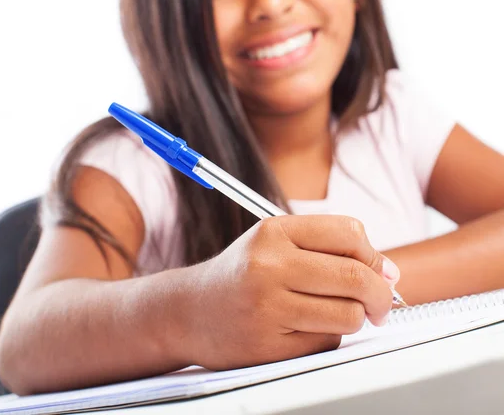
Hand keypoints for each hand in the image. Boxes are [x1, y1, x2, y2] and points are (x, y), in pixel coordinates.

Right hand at [179, 215, 397, 369]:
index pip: (349, 232)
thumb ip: (327, 249)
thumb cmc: (240, 273)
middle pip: (357, 277)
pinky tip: (304, 328)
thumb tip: (389, 272)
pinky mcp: (269, 345)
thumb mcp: (274, 244)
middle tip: (379, 304)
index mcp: (273, 232)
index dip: (373, 254)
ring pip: (349, 314)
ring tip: (334, 313)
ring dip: (354, 318)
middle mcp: (269, 265)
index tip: (378, 271)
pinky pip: (327, 341)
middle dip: (381, 294)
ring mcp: (268, 306)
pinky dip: (328, 336)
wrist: (189, 311)